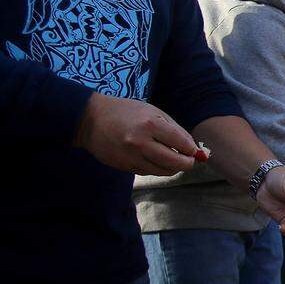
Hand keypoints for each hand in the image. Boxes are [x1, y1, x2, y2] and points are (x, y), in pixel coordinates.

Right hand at [74, 92, 197, 174]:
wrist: (91, 120)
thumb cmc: (126, 112)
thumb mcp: (153, 112)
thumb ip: (175, 129)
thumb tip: (193, 148)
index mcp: (151, 124)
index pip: (182, 143)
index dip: (191, 150)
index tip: (194, 151)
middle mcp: (141, 143)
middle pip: (175, 162)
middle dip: (187, 164)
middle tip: (189, 161)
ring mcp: (131, 157)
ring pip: (162, 171)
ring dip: (172, 168)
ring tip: (174, 160)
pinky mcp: (124, 166)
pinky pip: (148, 171)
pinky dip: (156, 168)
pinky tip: (156, 160)